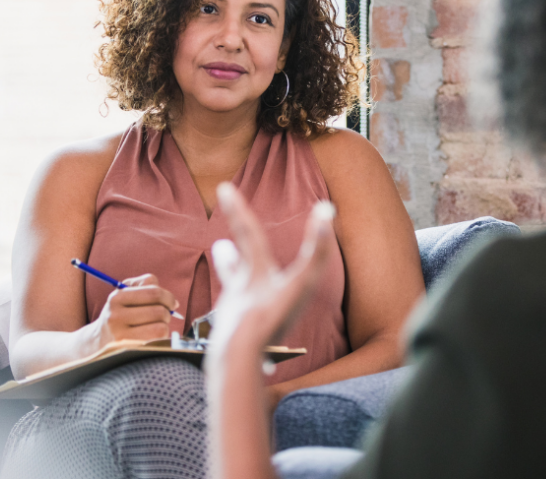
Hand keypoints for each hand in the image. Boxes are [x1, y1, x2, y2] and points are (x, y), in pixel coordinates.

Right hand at [94, 273, 179, 346]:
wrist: (99, 341)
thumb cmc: (121, 313)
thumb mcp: (126, 292)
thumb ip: (147, 284)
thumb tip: (174, 302)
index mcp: (116, 298)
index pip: (153, 292)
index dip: (168, 297)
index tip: (171, 303)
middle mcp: (115, 317)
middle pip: (159, 311)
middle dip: (167, 313)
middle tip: (162, 316)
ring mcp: (120, 336)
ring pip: (160, 327)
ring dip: (164, 326)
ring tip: (155, 326)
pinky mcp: (129, 351)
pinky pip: (157, 340)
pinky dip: (161, 337)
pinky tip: (152, 336)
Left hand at [208, 182, 335, 356]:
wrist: (236, 358)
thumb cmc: (272, 317)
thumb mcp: (302, 282)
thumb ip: (318, 248)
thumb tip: (327, 208)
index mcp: (255, 274)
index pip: (248, 233)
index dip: (239, 210)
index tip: (224, 188)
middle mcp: (239, 292)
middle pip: (233, 270)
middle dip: (229, 258)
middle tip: (218, 247)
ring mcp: (232, 318)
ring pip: (232, 301)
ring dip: (232, 295)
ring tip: (230, 294)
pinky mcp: (230, 344)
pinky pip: (239, 337)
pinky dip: (244, 338)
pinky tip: (249, 353)